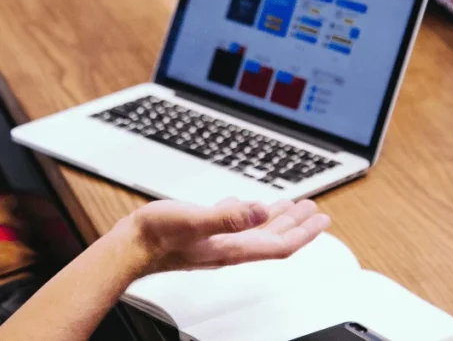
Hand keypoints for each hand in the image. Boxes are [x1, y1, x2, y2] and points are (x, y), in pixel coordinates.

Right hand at [121, 198, 330, 275]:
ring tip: (291, 206)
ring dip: (276, 218)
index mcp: (233, 247)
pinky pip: (235, 223)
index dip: (304, 233)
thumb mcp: (196, 221)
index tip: (322, 220)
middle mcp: (229, 247)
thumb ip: (229, 217)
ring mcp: (217, 242)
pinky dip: (248, 214)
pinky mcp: (203, 233)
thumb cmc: (158, 237)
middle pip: (273, 238)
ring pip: (256, 231)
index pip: (280, 244)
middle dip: (297, 224)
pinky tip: (245, 205)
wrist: (131, 247)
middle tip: (314, 210)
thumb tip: (260, 209)